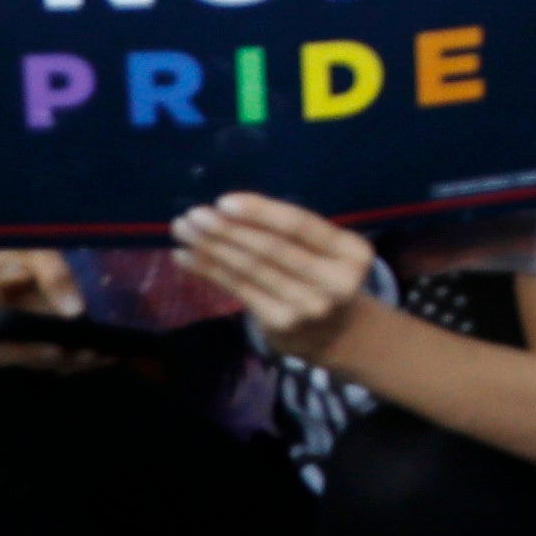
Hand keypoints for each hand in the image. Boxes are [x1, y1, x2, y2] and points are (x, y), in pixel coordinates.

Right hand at [0, 247, 109, 373]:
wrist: (52, 258)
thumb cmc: (33, 248)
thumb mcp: (40, 249)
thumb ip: (53, 274)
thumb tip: (73, 312)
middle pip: (3, 350)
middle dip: (33, 354)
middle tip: (63, 351)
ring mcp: (16, 340)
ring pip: (34, 361)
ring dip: (64, 362)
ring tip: (95, 353)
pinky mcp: (42, 347)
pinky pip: (58, 362)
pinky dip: (82, 362)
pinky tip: (108, 355)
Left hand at [170, 191, 383, 362]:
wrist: (337, 333)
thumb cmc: (324, 274)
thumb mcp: (328, 250)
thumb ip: (294, 232)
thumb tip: (229, 208)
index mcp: (352, 252)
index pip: (302, 226)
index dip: (262, 213)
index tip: (223, 201)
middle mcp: (335, 282)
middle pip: (272, 249)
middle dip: (228, 230)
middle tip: (193, 214)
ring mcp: (307, 307)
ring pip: (251, 270)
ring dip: (211, 248)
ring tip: (182, 230)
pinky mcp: (281, 325)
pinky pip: (239, 290)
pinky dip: (209, 271)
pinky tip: (186, 257)